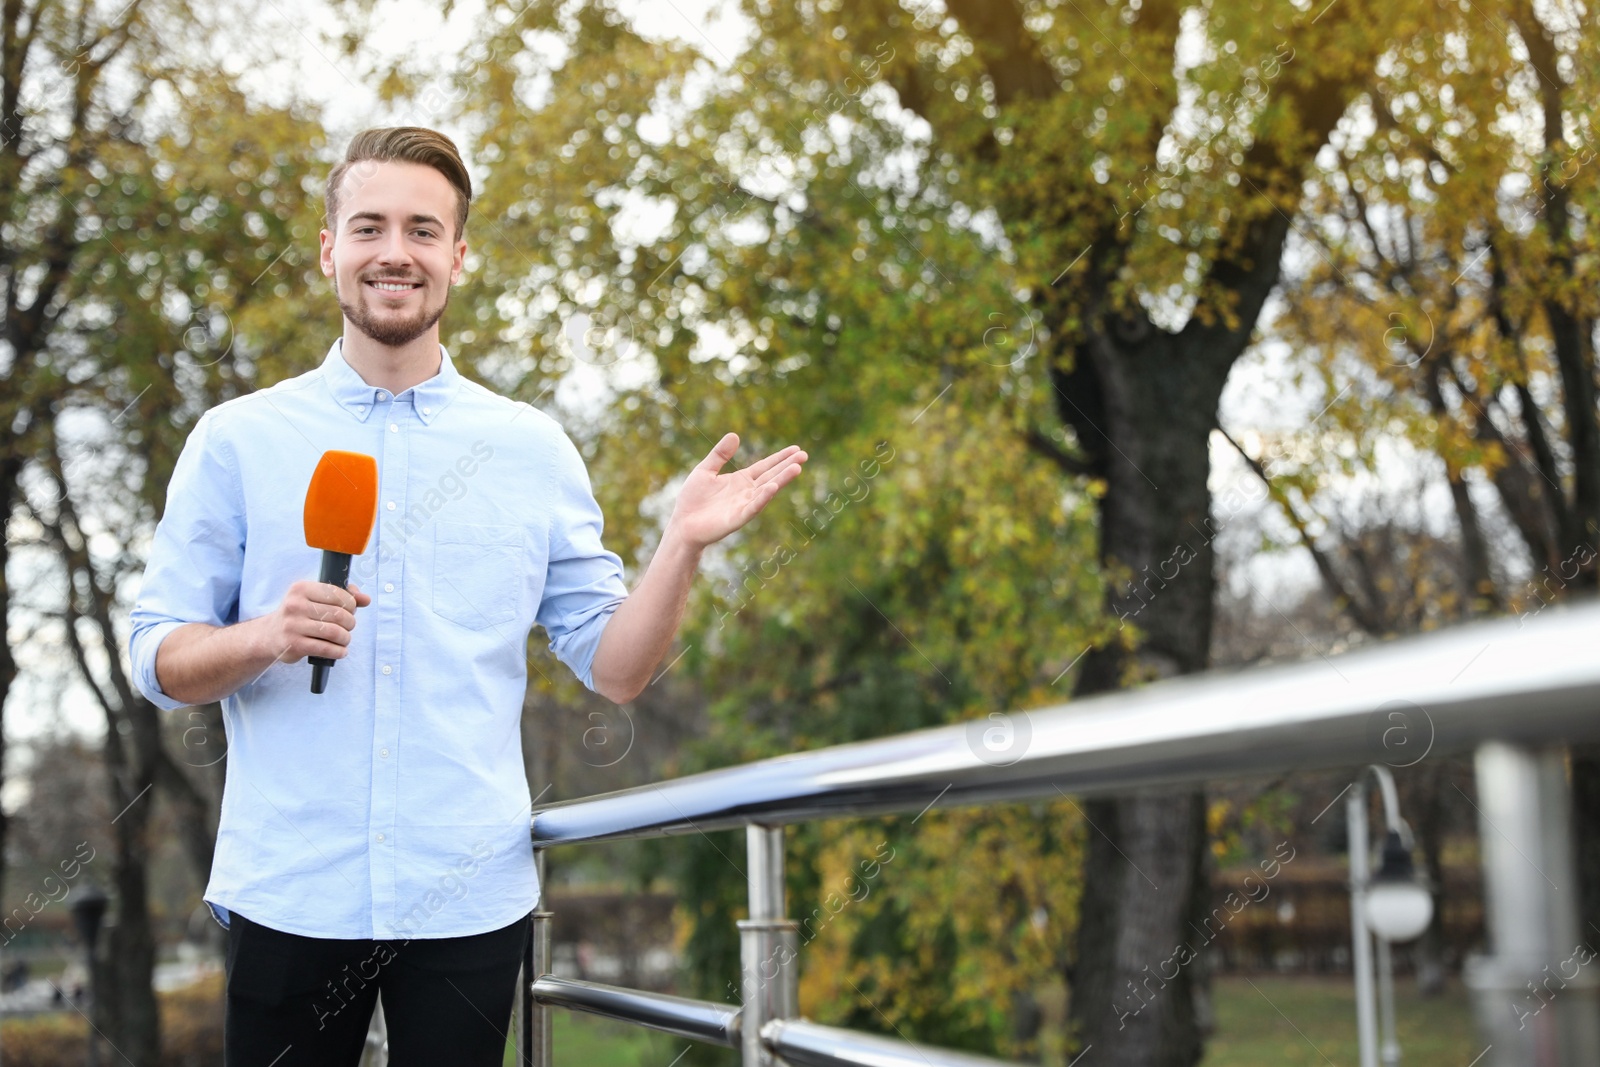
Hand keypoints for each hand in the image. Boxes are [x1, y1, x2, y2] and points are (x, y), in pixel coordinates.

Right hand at [259, 580, 371, 663]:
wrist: (270, 635)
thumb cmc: (300, 614)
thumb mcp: (316, 598)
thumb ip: (343, 595)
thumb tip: (366, 599)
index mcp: (301, 588)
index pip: (338, 594)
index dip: (351, 604)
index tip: (350, 611)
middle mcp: (295, 605)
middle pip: (339, 615)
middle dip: (350, 623)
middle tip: (348, 627)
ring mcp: (293, 626)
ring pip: (335, 632)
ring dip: (346, 638)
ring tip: (344, 639)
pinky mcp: (294, 644)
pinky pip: (326, 649)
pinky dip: (339, 651)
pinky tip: (340, 651)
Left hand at [667, 432, 807, 551]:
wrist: (682, 524)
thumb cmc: (692, 500)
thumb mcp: (705, 470)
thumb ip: (720, 455)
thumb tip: (735, 435)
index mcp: (740, 480)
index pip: (765, 467)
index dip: (780, 458)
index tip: (796, 449)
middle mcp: (747, 492)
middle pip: (771, 476)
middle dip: (787, 466)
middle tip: (804, 455)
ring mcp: (744, 505)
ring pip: (767, 490)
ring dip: (781, 480)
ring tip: (796, 468)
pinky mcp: (737, 518)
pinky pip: (753, 507)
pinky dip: (763, 498)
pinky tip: (773, 487)